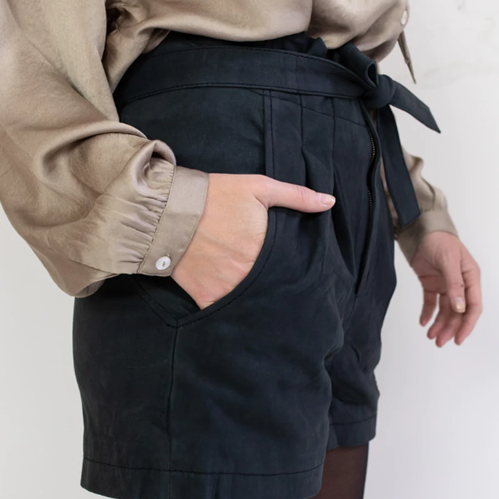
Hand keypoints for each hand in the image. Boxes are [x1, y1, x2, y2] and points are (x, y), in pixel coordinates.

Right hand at [171, 173, 335, 309]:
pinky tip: (237, 298)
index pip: (293, 266)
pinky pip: (227, 311)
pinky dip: (233, 308)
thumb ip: (296, 196)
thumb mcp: (259, 187)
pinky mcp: (208, 298)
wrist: (169, 211)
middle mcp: (250, 273)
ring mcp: (228, 289)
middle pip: (274, 286)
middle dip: (278, 284)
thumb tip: (329, 202)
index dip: (296, 267)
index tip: (294, 265)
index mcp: (266, 248)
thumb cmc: (216, 196)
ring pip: (253, 301)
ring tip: (259, 288)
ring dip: (258, 297)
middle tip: (275, 277)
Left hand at [409, 231, 482, 346]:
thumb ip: (454, 285)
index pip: (473, 307)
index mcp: (470, 278)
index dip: (467, 324)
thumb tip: (459, 308)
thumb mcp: (449, 261)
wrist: (420, 229)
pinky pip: (431, 302)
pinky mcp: (431, 283)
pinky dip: (427, 313)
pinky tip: (423, 322)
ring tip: (431, 336)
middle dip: (450, 328)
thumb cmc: (439, 240)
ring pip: (445, 310)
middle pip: (458, 312)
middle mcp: (460, 283)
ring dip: (439, 323)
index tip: (458, 339)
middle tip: (439, 342)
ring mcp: (445, 284)